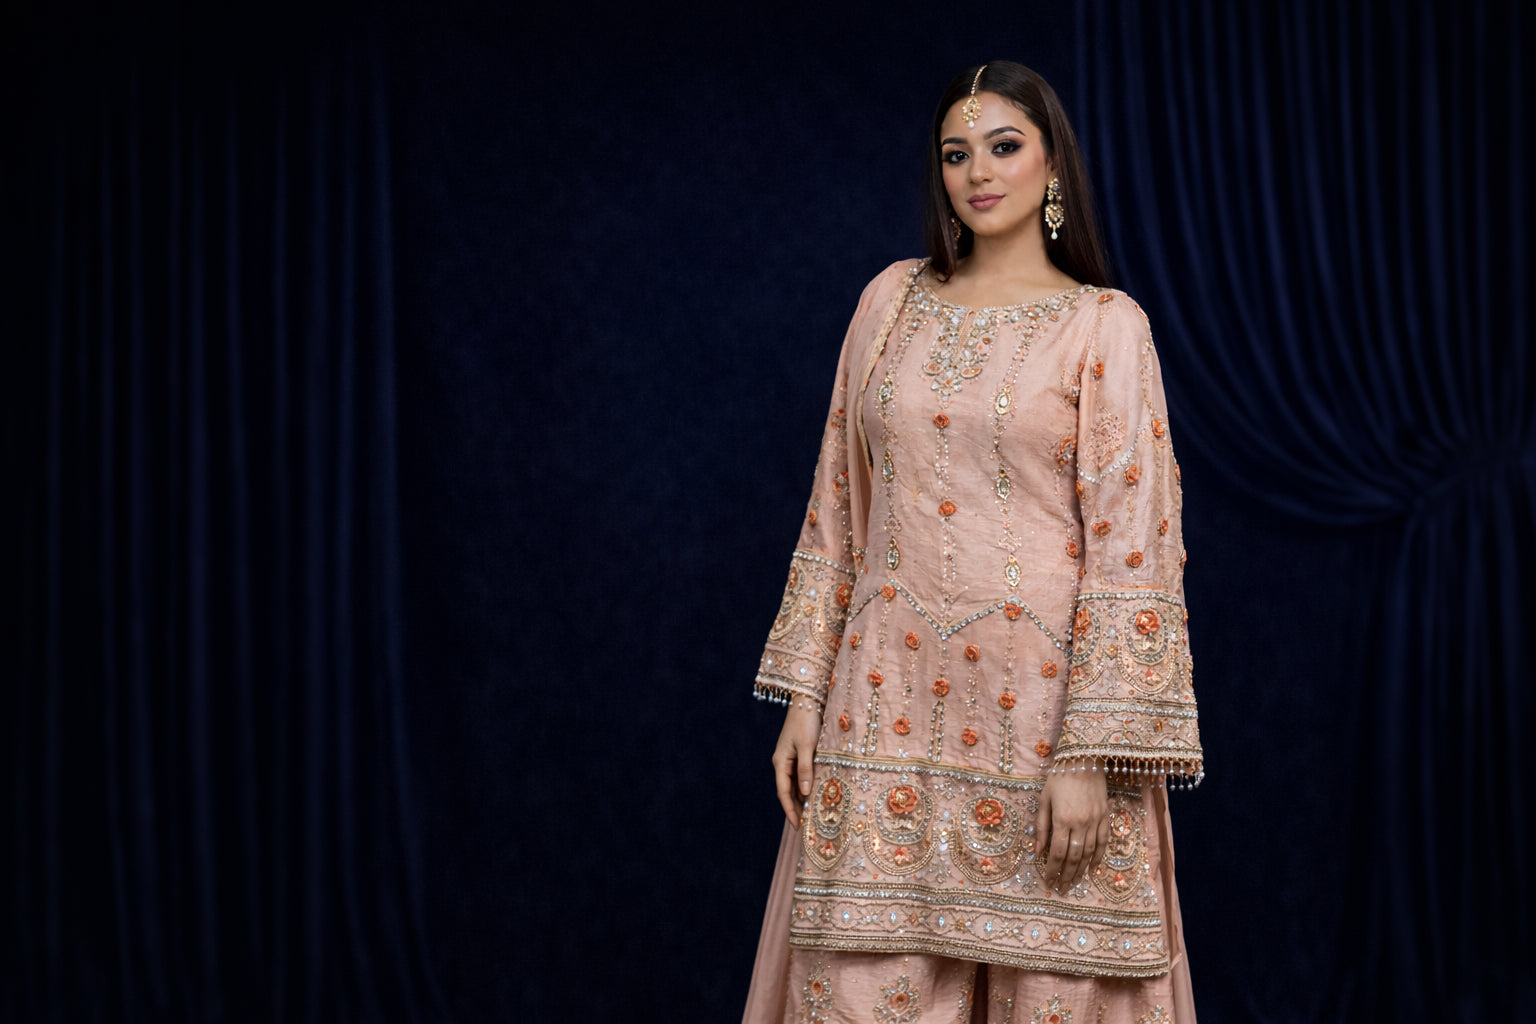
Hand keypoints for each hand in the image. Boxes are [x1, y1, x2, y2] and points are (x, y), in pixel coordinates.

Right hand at [772, 702, 822, 827]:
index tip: (797, 826)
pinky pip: (800, 775)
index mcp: (780, 762)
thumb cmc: (806, 722)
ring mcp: (790, 758)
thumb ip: (805, 769)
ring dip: (801, 798)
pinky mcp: (798, 753)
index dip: (790, 810)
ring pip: (794, 784)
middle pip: (787, 791)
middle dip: (795, 808)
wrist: (807, 701)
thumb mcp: (807, 746)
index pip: (783, 792)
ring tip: (810, 815)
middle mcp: (782, 762)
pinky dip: (806, 786)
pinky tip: (814, 794)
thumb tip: (804, 793)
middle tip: (805, 826)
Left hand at [1037, 766, 1109, 892]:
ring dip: (1081, 872)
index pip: (1057, 853)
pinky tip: (1092, 869)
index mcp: (1062, 819)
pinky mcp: (1105, 817)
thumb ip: (1041, 827)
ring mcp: (1095, 821)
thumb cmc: (1058, 778)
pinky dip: (1098, 858)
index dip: (1052, 870)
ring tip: (1074, 884)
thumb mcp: (1043, 800)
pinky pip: (1103, 843)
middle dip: (1066, 876)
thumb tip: (1037, 851)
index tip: (1048, 882)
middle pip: (1074, 858)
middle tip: (1061, 889)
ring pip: (1089, 853)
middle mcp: (1080, 823)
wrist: (1084, 759)